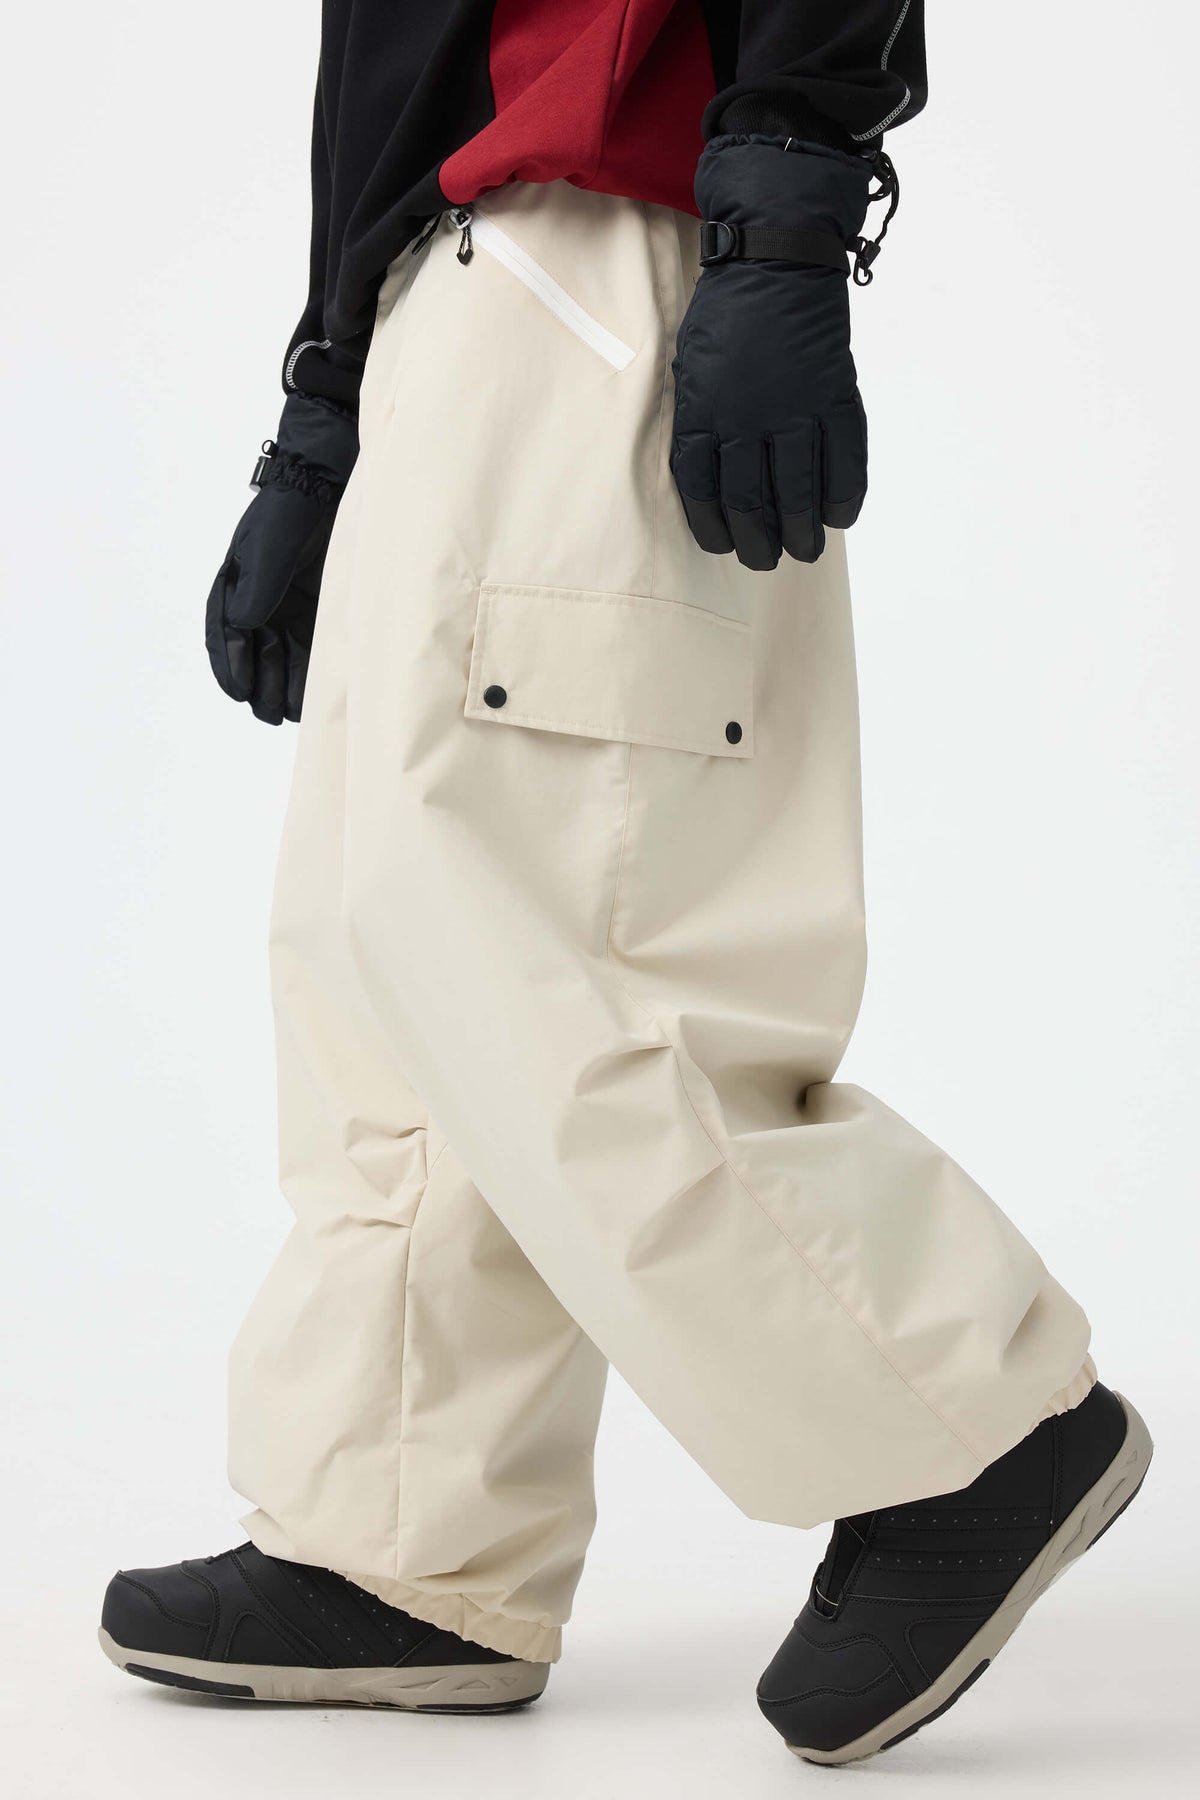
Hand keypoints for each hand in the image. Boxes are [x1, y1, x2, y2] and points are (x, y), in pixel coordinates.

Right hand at [205, 394, 357, 723]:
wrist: (335, 476)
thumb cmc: (296, 505)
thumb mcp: (273, 543)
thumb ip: (260, 582)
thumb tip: (243, 623)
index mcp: (237, 581)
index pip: (225, 632)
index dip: (230, 665)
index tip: (239, 694)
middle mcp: (261, 596)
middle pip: (254, 651)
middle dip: (259, 684)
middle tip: (268, 715)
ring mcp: (291, 601)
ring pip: (282, 654)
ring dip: (283, 684)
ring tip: (291, 713)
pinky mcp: (320, 604)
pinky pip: (311, 645)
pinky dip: (310, 670)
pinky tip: (317, 694)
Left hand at [671, 137, 877, 570]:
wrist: (777, 257)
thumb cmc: (728, 313)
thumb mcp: (691, 367)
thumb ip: (700, 421)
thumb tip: (712, 476)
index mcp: (703, 412)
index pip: (703, 492)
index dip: (715, 528)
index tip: (725, 545)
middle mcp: (747, 419)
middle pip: (751, 502)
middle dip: (759, 543)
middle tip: (766, 559)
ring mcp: (794, 410)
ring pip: (797, 493)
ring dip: (801, 532)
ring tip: (803, 550)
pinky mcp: (834, 397)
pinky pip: (844, 463)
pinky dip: (843, 498)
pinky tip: (839, 518)